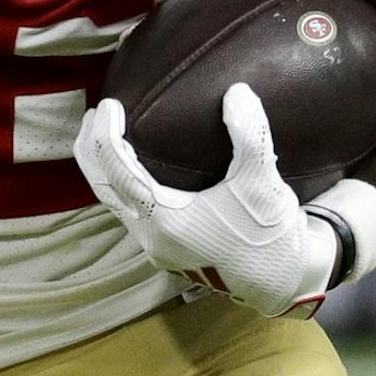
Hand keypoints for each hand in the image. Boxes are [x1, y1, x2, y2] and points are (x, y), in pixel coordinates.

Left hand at [74, 86, 336, 315]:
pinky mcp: (165, 251)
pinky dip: (122, 186)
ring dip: (104, 169)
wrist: (285, 283)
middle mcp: (150, 236)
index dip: (106, 133)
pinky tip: (133, 168)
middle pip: (101, 187)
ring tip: (105, 136)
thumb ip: (250, 135)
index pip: (116, 168)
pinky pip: (128, 213)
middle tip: (94, 114)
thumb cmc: (270, 236)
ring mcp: (155, 247)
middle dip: (90, 149)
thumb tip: (237, 92)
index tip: (109, 105)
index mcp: (164, 219)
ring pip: (111, 203)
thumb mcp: (262, 183)